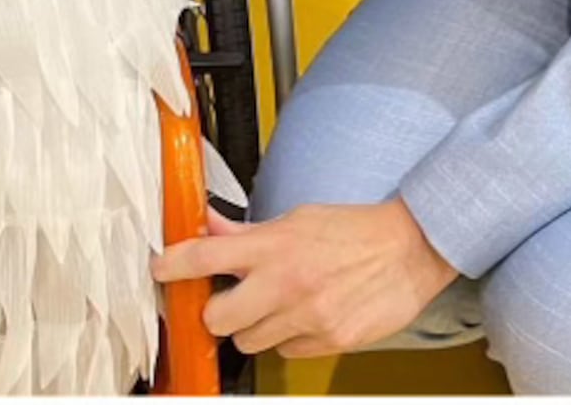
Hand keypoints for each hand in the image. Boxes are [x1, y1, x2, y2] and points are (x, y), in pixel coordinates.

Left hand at [153, 201, 457, 358]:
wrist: (408, 249)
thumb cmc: (355, 230)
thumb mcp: (297, 219)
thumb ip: (249, 230)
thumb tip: (210, 224)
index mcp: (274, 245)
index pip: (206, 256)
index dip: (174, 265)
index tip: (161, 268)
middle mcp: (285, 283)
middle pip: (216, 319)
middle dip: (216, 312)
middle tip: (227, 299)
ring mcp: (306, 317)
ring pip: (249, 341)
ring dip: (253, 327)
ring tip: (275, 304)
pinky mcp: (326, 342)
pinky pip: (286, 352)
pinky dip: (287, 338)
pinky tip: (304, 316)